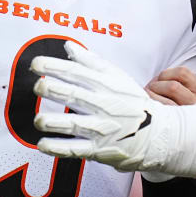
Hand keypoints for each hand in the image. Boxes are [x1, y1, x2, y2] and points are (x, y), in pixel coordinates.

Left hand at [32, 42, 195, 177]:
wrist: (159, 135)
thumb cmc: (134, 104)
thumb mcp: (118, 78)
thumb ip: (91, 62)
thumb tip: (69, 46)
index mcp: (107, 86)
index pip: (78, 72)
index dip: (55, 67)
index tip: (36, 64)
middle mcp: (104, 106)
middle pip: (75, 95)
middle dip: (54, 90)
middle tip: (38, 87)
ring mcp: (102, 129)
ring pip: (74, 124)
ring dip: (54, 122)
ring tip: (38, 119)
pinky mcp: (100, 150)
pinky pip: (76, 149)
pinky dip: (58, 147)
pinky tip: (42, 144)